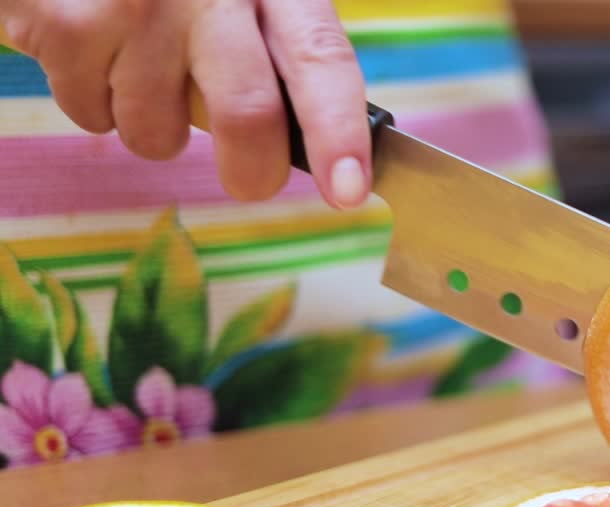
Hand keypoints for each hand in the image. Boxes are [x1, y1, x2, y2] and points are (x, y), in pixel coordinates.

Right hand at [0, 0, 370, 209]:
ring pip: (158, 134)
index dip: (339, 132)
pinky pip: (94, 118)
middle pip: (246, 113)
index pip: (321, 59)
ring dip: (157, 129)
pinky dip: (97, 104)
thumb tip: (322, 151)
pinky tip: (99, 53)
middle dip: (253, 173)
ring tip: (145, 72)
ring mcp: (135, 7)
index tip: (349, 191)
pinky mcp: (67, 25)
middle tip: (251, 181)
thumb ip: (283, 55)